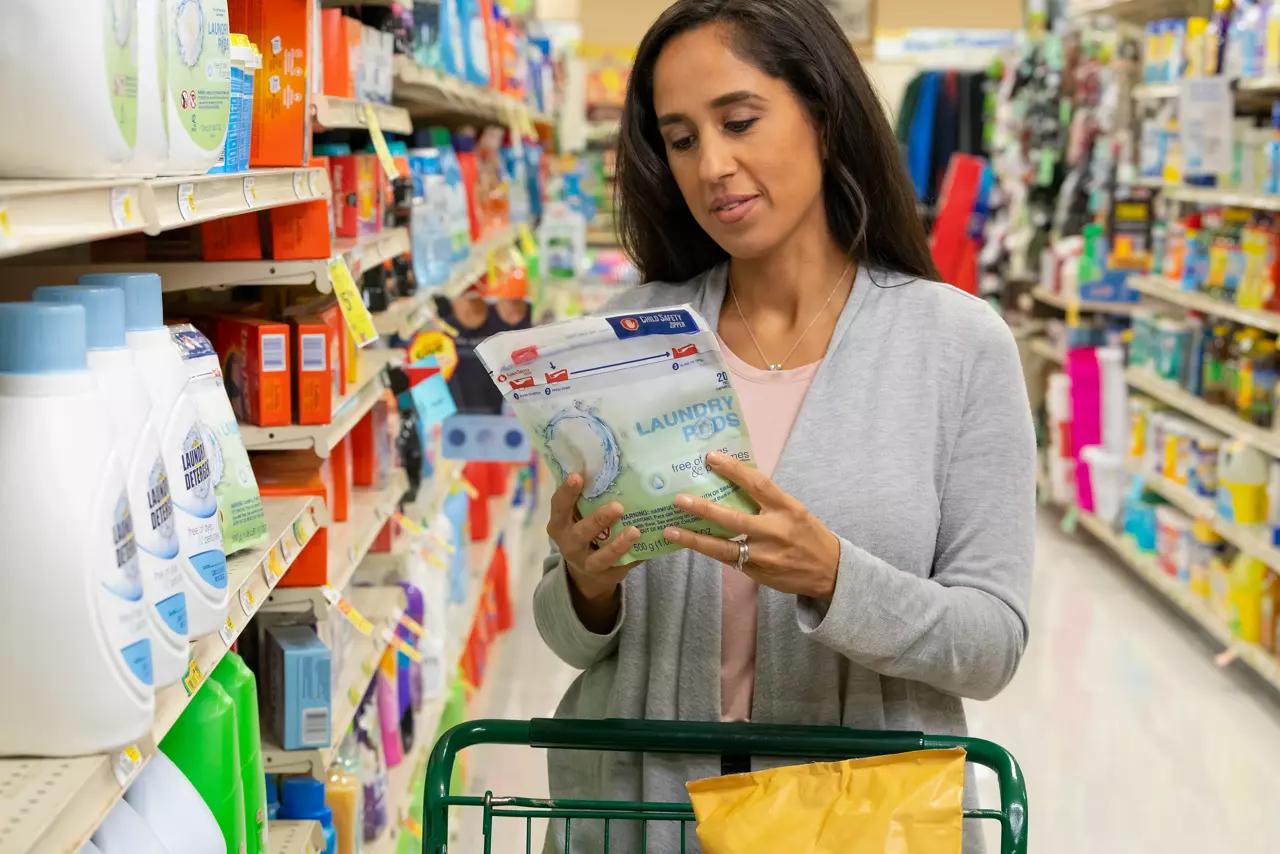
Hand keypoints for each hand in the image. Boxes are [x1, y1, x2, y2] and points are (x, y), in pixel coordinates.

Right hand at [547, 473, 643, 603]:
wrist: (586, 572)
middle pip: (580, 533)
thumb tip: (606, 461)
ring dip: (618, 544)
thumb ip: (586, 496)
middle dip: (598, 520)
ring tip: (635, 531)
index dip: (567, 492)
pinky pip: (620, 566)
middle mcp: (569, 544)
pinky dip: (634, 556)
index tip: (578, 475)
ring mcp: (586, 562)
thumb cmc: (583, 529)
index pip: (559, 506)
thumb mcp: (577, 515)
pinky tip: (647, 546)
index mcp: (559, 524)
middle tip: (618, 506)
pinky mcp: (605, 574)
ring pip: (601, 557)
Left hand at [662, 452, 840, 600]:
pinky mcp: (757, 572)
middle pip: (734, 519)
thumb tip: (734, 482)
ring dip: (695, 539)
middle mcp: (775, 531)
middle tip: (679, 500)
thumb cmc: (808, 535)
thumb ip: (767, 500)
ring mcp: (764, 555)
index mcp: (786, 508)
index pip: (757, 484)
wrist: (830, 572)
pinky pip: (728, 559)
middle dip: (704, 509)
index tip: (710, 457)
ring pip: (724, 547)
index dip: (733, 469)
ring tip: (671, 530)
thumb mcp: (794, 511)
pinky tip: (690, 543)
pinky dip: (709, 550)